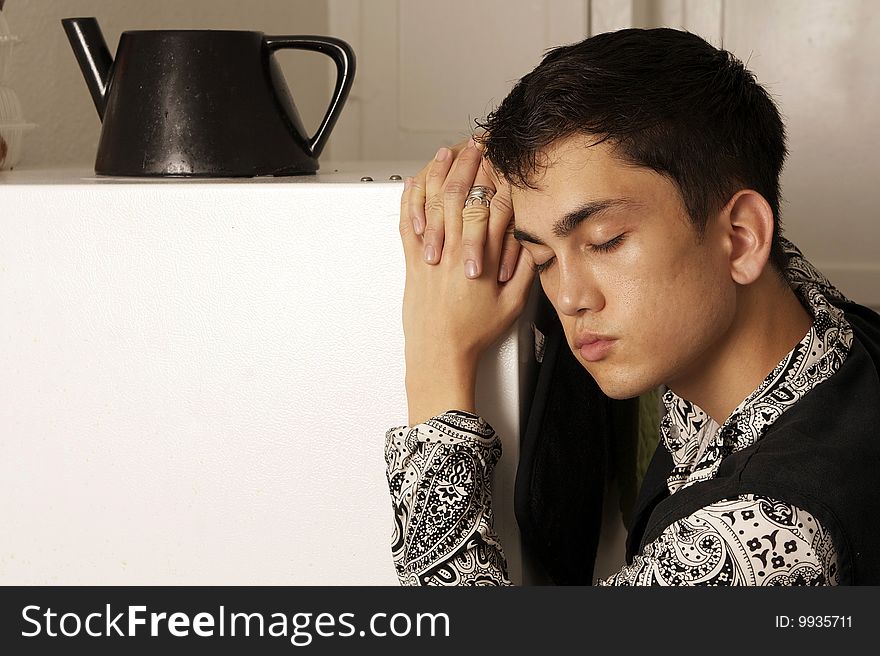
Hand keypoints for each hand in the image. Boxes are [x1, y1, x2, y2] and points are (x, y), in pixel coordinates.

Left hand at [399, 139, 534, 424]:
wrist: (439, 353)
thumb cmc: (473, 333)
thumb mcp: (512, 304)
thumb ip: (523, 269)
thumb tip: (530, 241)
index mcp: (477, 258)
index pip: (485, 205)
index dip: (492, 176)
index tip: (497, 157)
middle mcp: (450, 250)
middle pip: (457, 195)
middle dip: (466, 163)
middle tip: (473, 143)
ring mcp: (427, 254)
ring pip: (430, 203)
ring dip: (437, 173)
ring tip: (445, 153)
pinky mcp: (411, 262)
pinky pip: (407, 223)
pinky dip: (411, 199)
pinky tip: (414, 183)